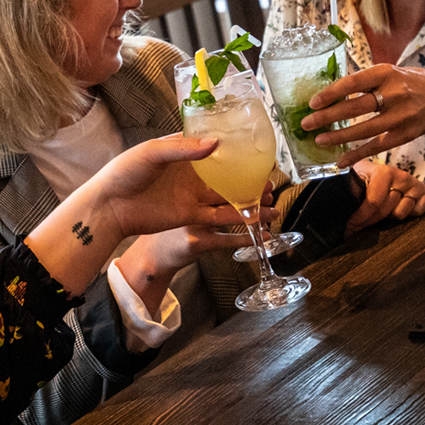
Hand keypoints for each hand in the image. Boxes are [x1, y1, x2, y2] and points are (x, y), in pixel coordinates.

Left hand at [90, 135, 274, 240]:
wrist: (109, 207)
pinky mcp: (190, 216)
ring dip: (248, 198)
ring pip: (227, 196)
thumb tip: (216, 143)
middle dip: (248, 174)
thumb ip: (184, 148)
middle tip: (271, 174)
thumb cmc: (124, 172)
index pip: (214, 146)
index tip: (256, 145)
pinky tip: (254, 216)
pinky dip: (236, 217)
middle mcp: (192, 173)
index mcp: (182, 152)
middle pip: (227, 173)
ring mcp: (192, 195)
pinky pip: (218, 216)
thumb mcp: (152, 152)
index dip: (235, 146)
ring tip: (272, 198)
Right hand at [116, 183, 274, 313]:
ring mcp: (193, 222)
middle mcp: (188, 201)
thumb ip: (197, 187)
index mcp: (184, 185)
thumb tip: (225, 173)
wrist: (152, 255)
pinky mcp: (197, 242)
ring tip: (272, 210)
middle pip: (226, 192)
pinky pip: (226, 240)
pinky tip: (262, 235)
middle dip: (251, 190)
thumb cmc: (169, 227)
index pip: (217, 174)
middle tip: (269, 188)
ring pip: (230, 215)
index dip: (240, 172)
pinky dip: (245, 238)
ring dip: (253, 212)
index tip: (259, 168)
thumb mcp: (178, 201)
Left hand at [299, 65, 424, 165]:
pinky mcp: (405, 134)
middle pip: (356, 107)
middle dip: (328, 117)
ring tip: (319, 140)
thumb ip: (366, 81)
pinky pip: (377, 146)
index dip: (331, 93)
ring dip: (339, 137)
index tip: (312, 102)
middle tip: (306, 123)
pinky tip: (341, 160)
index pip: (353, 83)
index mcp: (387, 73)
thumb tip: (331, 91)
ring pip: (364, 129)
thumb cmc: (412, 83)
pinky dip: (357, 154)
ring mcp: (401, 115)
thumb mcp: (392, 72)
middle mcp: (395, 93)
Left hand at [345, 159, 424, 231]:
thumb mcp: (352, 183)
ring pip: (400, 213)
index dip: (360, 218)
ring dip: (389, 215)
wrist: (373, 174)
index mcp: (381, 171)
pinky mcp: (423, 190)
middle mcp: (399, 174)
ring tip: (381, 210)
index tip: (349, 227)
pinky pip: (418, 211)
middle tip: (358, 224)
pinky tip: (397, 207)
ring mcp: (412, 182)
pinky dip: (409, 213)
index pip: (374, 202)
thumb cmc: (361, 181)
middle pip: (385, 211)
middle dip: (369, 220)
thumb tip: (345, 223)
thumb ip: (351, 195)